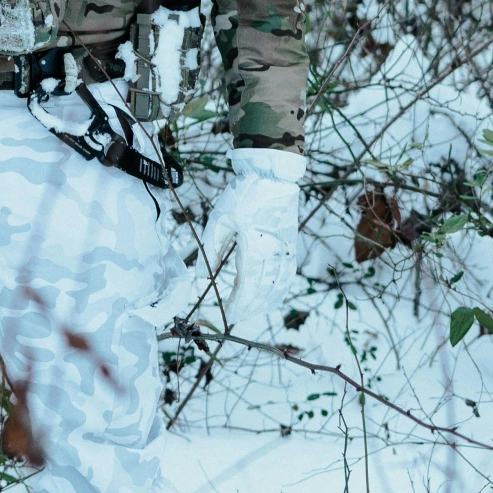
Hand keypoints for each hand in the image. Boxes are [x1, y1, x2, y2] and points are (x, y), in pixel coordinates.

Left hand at [201, 147, 303, 331]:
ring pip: (279, 286)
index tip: (228, 313)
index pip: (248, 286)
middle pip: (264, 291)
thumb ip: (210, 248)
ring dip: (266, 302)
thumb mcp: (219, 219)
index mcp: (255, 247)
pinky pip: (288, 275)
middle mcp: (274, 254)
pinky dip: (280, 290)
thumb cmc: (243, 195)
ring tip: (251, 310)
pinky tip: (272, 296)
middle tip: (235, 315)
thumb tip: (201, 275)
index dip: (239, 304)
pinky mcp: (291, 246)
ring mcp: (285, 251)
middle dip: (250, 307)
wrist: (272, 177)